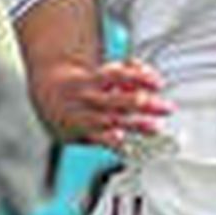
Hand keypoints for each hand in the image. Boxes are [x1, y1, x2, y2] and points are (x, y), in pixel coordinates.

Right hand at [42, 58, 170, 149]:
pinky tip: (126, 143)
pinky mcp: (79, 134)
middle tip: (167, 107)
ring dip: (137, 125)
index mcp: (91, 78)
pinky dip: (113, 141)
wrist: (47, 95)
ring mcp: (82, 117)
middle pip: (118, 100)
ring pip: (112, 121)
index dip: (139, 77)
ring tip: (156, 127)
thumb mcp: (102, 71)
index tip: (159, 82)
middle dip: (145, 103)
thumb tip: (151, 75)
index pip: (118, 75)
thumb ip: (128, 73)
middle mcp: (86, 97)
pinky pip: (99, 139)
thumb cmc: (85, 83)